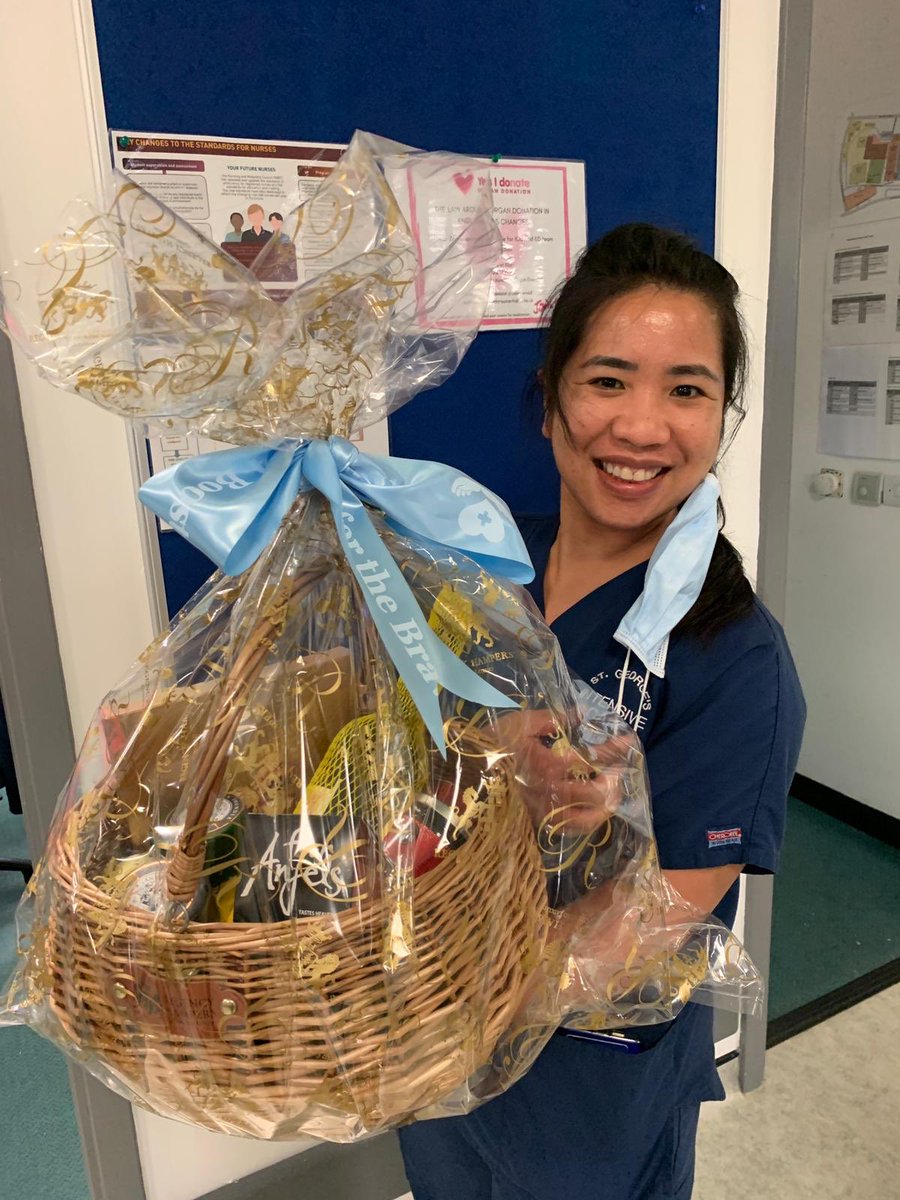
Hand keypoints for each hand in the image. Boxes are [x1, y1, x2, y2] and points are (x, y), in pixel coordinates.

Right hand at [498, 709, 632, 833]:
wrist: (465, 778)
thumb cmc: (490, 747)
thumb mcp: (519, 723)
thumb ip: (552, 718)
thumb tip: (580, 713)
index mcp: (550, 765)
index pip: (592, 758)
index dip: (613, 749)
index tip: (629, 741)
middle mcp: (553, 793)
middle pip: (597, 794)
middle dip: (613, 781)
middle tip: (619, 771)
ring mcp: (546, 812)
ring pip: (588, 819)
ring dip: (605, 807)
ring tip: (612, 795)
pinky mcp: (539, 824)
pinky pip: (571, 829)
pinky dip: (587, 822)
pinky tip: (592, 812)